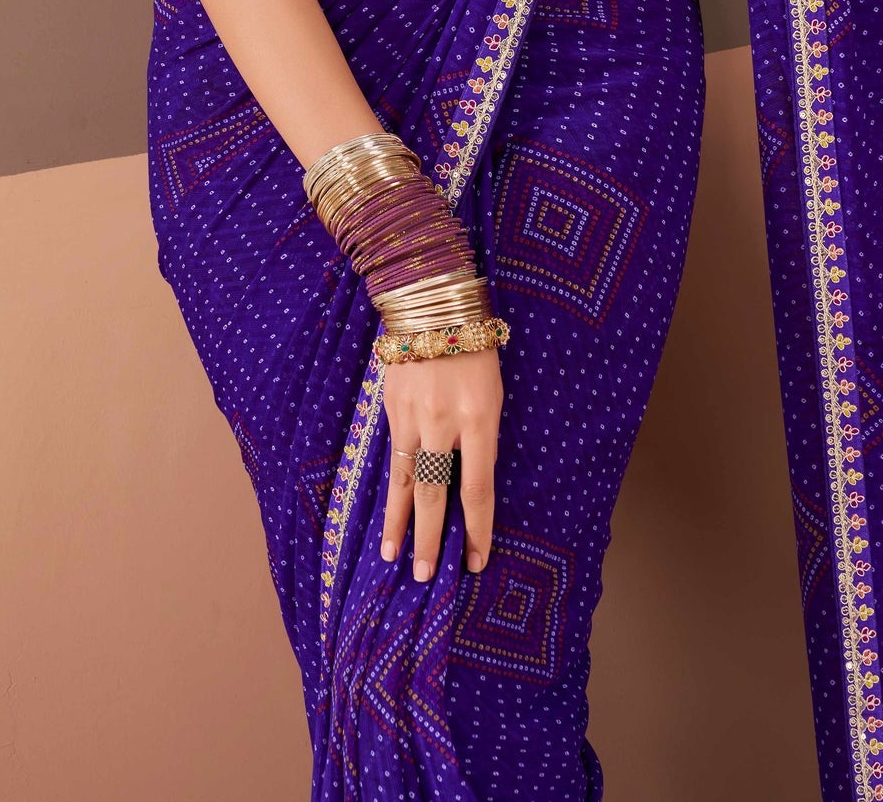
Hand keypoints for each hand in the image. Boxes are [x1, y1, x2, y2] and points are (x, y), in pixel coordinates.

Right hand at [380, 345, 503, 579]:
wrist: (433, 307)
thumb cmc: (476, 351)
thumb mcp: (493, 394)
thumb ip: (483, 438)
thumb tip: (470, 483)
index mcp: (479, 419)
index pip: (477, 488)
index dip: (476, 528)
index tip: (475, 561)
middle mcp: (443, 423)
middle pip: (435, 493)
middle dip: (430, 538)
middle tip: (425, 576)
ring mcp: (412, 417)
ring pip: (404, 481)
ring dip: (398, 522)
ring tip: (392, 556)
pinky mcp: (390, 410)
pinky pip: (393, 457)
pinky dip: (391, 488)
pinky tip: (389, 510)